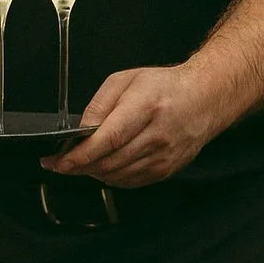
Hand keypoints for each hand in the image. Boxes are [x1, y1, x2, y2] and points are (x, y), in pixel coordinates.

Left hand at [43, 63, 222, 186]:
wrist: (205, 99)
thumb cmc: (164, 87)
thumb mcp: (125, 81)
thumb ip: (99, 105)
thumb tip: (81, 131)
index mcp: (147, 107)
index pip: (108, 139)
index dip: (80, 155)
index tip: (58, 160)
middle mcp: (158, 134)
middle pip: (109, 162)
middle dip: (79, 166)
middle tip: (61, 163)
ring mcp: (164, 156)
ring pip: (117, 175)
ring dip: (93, 172)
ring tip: (81, 162)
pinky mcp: (166, 170)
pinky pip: (130, 181)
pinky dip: (111, 176)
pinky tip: (104, 165)